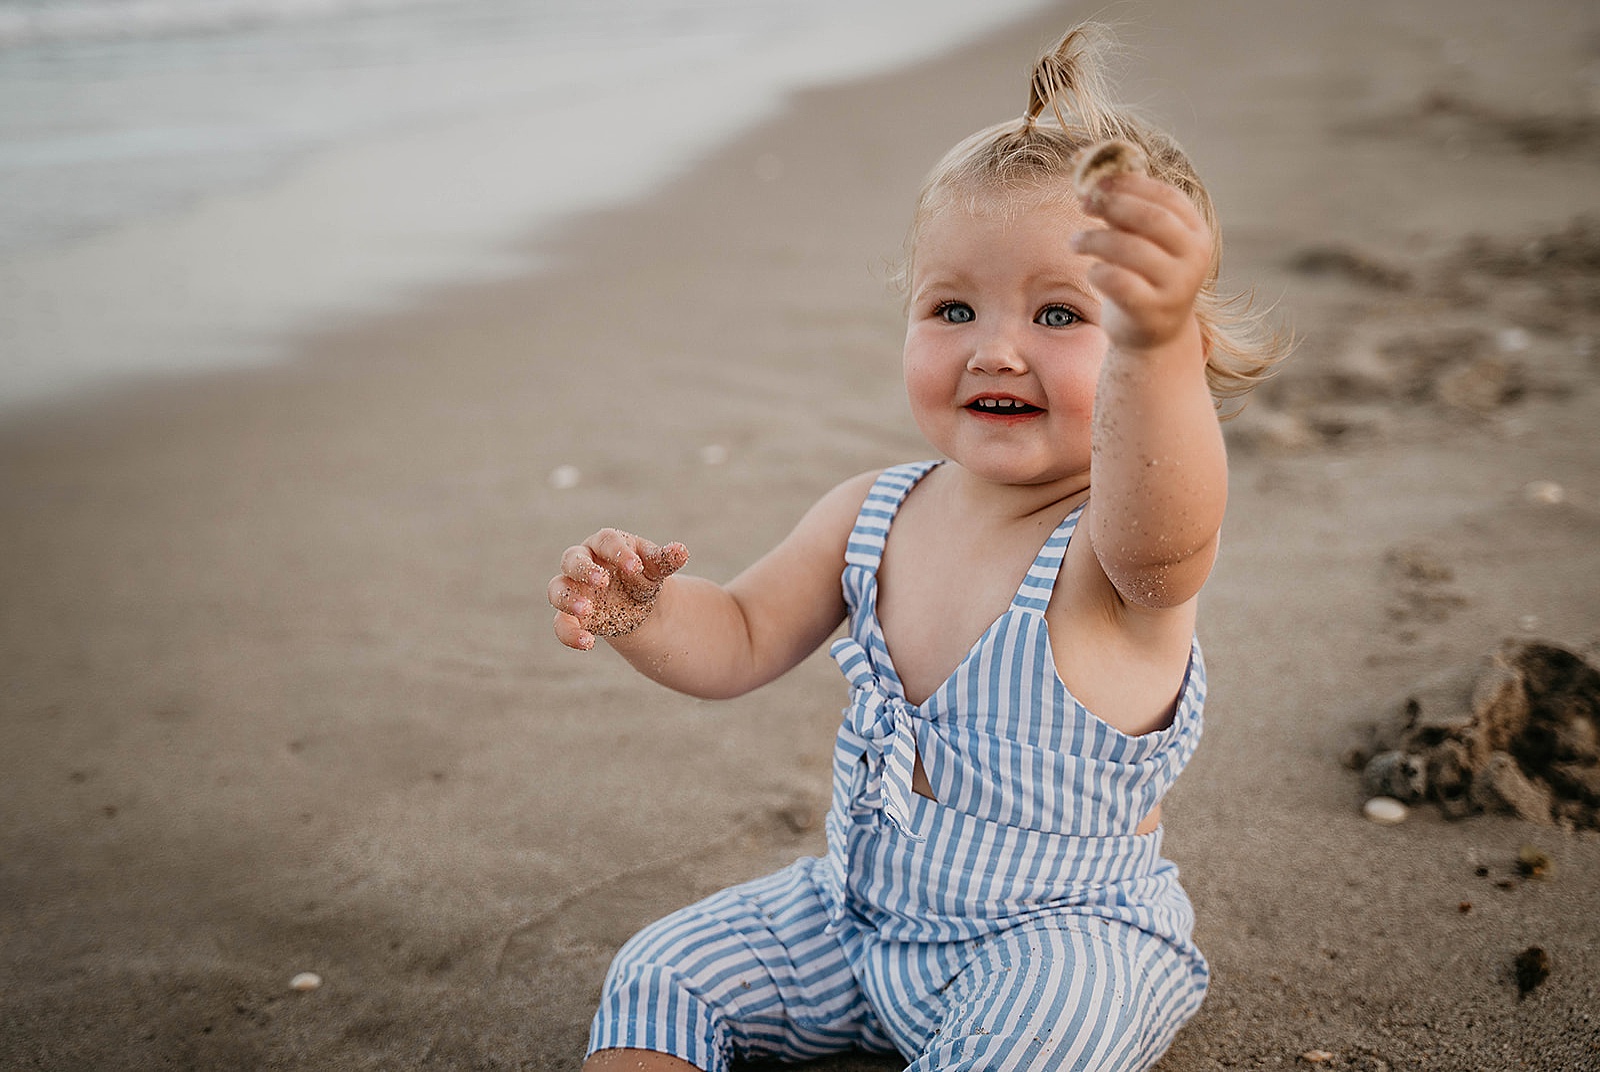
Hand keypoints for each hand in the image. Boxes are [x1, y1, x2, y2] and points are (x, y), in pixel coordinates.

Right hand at [549, 529, 688, 649]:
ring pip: (557, 590)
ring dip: (569, 600)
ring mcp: (573, 589)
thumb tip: (681, 551)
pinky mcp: (570, 616)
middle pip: (572, 559)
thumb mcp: (656, 567)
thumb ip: (666, 559)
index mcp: (605, 544)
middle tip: (602, 581)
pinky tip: (588, 643)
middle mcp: (582, 562)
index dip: (619, 552)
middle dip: (585, 570)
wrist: (637, 602)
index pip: (607, 541)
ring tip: (586, 610)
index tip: (635, 567)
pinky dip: (570, 634)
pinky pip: (561, 624)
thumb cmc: (643, 574)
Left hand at [1071, 172, 1210, 353]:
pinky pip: (1118, 282)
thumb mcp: (1144, 240)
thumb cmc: (1143, 275)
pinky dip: (1097, 271)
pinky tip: (1092, 271)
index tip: (1097, 182)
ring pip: (1131, 249)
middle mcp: (1194, 257)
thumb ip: (1128, 207)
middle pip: (1152, 219)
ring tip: (1075, 242)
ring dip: (1094, 239)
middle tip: (1084, 206)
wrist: (1153, 334)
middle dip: (1113, 206)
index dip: (1130, 184)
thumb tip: (1085, 165)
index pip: (1167, 196)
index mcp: (1196, 231)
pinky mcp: (1151, 311)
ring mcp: (1176, 286)